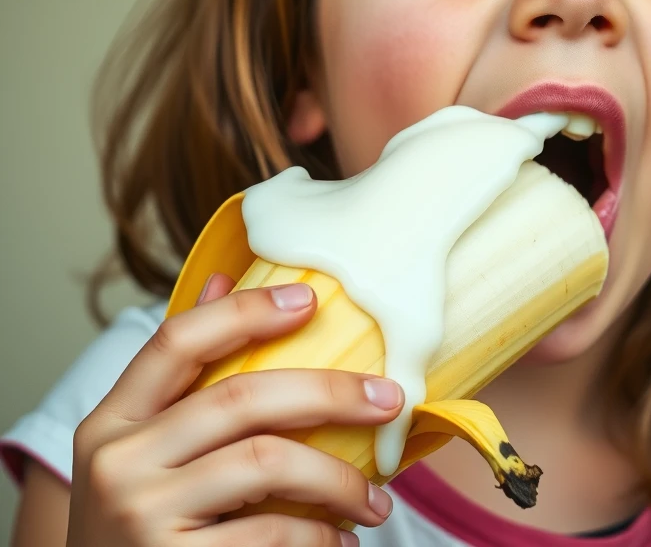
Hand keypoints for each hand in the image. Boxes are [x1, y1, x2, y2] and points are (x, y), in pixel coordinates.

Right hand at [66, 274, 402, 545]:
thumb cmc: (141, 525)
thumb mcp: (143, 450)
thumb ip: (183, 375)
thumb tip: (224, 279)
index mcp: (110, 421)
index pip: (176, 340)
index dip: (245, 311)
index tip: (311, 299)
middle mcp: (117, 463)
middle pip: (241, 397)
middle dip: (331, 391)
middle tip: (391, 400)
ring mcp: (140, 516)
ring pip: (267, 462)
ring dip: (340, 478)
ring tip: (376, 500)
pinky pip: (270, 533)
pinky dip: (319, 535)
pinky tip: (341, 539)